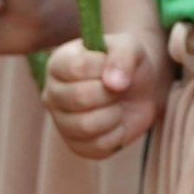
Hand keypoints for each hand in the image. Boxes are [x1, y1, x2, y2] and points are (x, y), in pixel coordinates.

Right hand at [43, 31, 169, 158]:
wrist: (141, 91)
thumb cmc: (128, 64)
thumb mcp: (130, 48)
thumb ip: (122, 56)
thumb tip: (114, 83)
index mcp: (58, 64)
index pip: (77, 67)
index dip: (104, 67)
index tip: (113, 65)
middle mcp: (52, 94)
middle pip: (81, 97)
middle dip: (111, 93)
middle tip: (118, 87)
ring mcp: (61, 122)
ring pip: (87, 125)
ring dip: (114, 114)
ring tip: (117, 104)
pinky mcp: (76, 145)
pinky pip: (99, 145)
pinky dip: (118, 133)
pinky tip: (116, 121)